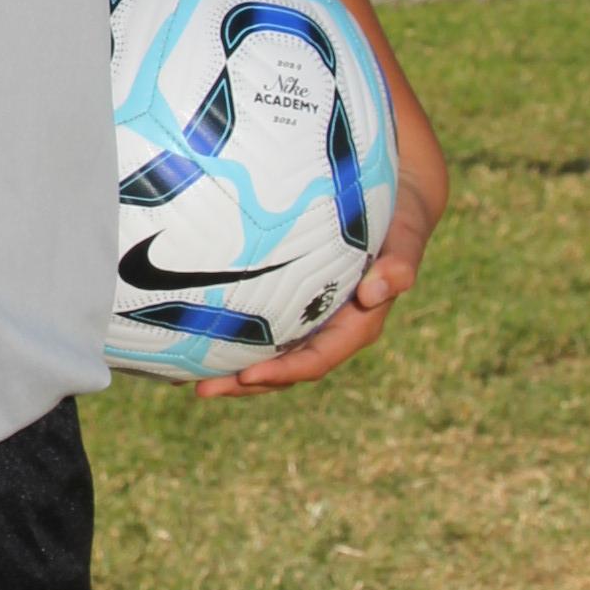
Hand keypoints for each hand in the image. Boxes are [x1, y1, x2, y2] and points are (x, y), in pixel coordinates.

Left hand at [192, 154, 442, 401]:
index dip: (284, 372)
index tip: (250, 376)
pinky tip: (190, 335)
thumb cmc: (398, 217)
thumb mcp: (405, 235)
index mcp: (357, 324)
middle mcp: (330, 329)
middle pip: (285, 368)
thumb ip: (398, 263)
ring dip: (232, 370)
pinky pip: (260, 327)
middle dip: (245, 383)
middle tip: (202, 389)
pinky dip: (229, 336)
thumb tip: (376, 293)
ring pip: (269, 354)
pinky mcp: (292, 302)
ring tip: (185, 378)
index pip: (317, 359)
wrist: (394, 200)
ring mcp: (310, 319)